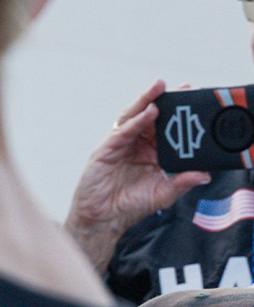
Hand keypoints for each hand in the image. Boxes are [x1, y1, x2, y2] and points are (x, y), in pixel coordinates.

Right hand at [64, 80, 209, 272]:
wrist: (103, 220)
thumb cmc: (129, 206)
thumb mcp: (163, 194)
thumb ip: (182, 183)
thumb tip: (204, 175)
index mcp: (151, 152)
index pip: (166, 127)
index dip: (178, 113)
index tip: (193, 100)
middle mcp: (136, 145)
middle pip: (150, 116)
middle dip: (164, 99)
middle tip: (181, 86)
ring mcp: (120, 145)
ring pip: (134, 117)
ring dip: (147, 101)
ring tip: (160, 88)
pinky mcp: (106, 150)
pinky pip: (122, 131)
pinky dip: (136, 121)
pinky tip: (148, 112)